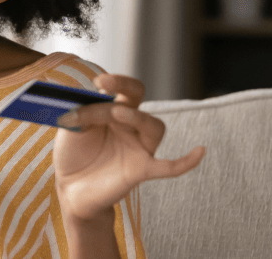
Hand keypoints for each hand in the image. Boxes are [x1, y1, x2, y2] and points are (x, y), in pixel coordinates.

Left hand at [53, 74, 204, 221]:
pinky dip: (186, 161)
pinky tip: (200, 151)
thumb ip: (78, 113)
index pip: (119, 90)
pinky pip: (169, 166)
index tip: (98, 81)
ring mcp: (137, 147)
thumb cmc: (73, 155)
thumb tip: (80, 100)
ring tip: (115, 114)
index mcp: (111, 111)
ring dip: (136, 117)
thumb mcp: (71, 129)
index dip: (114, 81)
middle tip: (106, 84)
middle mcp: (128, 126)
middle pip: (138, 100)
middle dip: (126, 86)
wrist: (71, 190)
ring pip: (154, 127)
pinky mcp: (141, 169)